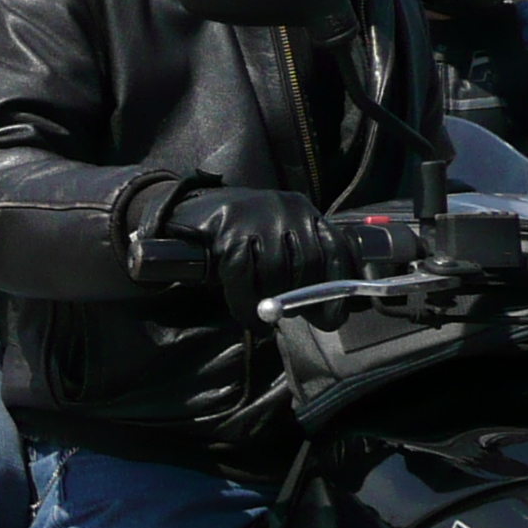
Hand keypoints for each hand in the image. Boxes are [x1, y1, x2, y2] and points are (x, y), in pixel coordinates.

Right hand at [161, 188, 355, 319]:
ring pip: (277, 272)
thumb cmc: (239, 236)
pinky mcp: (229, 230)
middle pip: (309, 263)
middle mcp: (285, 208)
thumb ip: (304, 264)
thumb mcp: (278, 240)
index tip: (331, 316)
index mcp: (304, 211)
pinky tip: (250, 319)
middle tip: (291, 316)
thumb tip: (327, 310)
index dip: (338, 287)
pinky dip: (247, 305)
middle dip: (303, 298)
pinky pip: (244, 277)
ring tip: (265, 314)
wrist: (189, 213)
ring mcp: (257, 217)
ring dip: (272, 302)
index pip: (336, 249)